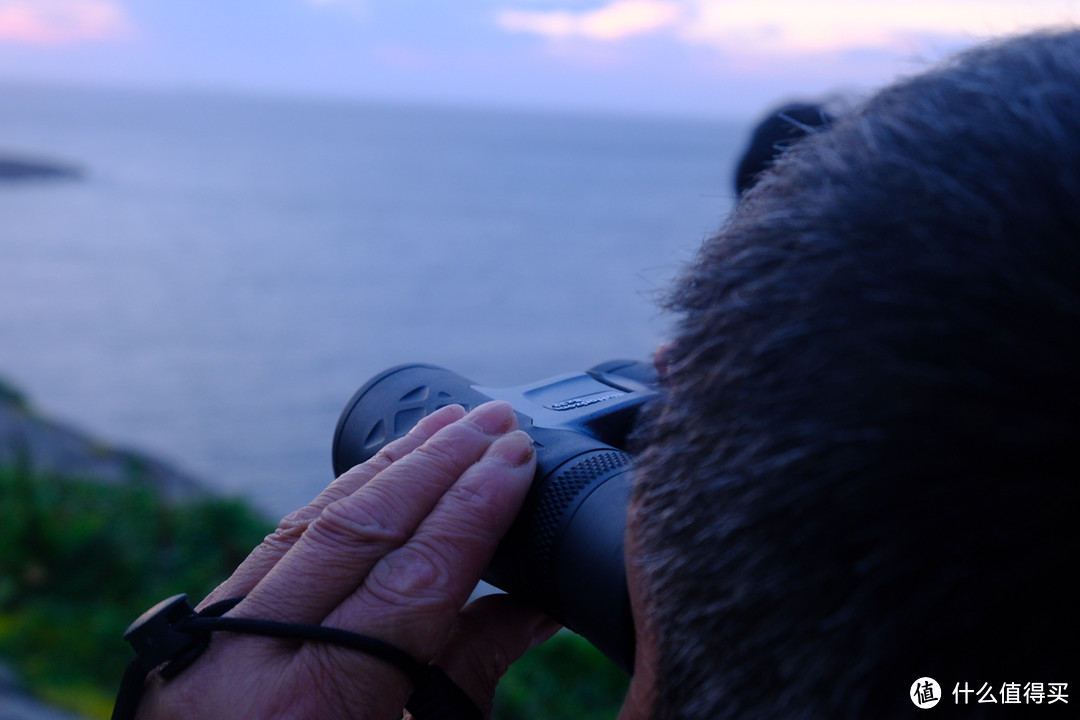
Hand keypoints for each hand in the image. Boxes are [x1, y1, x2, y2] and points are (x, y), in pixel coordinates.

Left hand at [136, 401, 558, 718]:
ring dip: (388, 467)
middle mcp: (250, 659)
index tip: (515, 457)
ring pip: (311, 522)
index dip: (472, 509)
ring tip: (445, 425)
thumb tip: (533, 606)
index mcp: (313, 708)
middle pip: (356, 529)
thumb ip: (469, 678)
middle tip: (492, 420)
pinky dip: (339, 500)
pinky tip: (380, 473)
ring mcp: (217, 640)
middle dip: (434, 464)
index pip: (411, 576)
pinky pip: (281, 545)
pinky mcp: (206, 629)